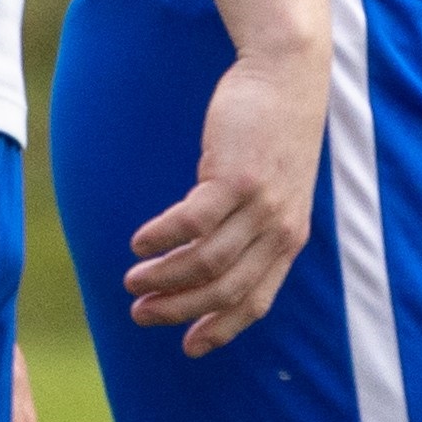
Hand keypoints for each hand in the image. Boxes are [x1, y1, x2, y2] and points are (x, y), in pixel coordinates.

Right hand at [125, 31, 329, 353]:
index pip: (255, 301)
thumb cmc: (273, 129)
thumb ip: (256, 225)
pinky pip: (191, 223)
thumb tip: (213, 259)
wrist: (287, 74)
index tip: (187, 346)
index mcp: (289, 238)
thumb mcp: (278, 187)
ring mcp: (259, 205)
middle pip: (223, 290)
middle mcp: (278, 229)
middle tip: (141, 313)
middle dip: (178, 310)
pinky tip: (139, 243)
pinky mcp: (235, 177)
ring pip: (204, 261)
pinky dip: (160, 239)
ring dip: (162, 277)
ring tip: (132, 279)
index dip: (219, 329)